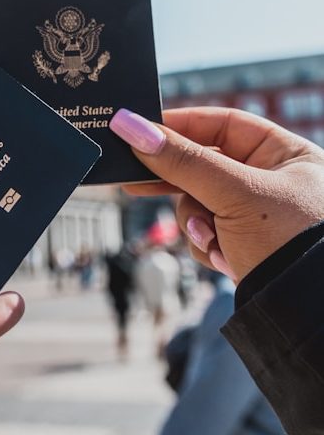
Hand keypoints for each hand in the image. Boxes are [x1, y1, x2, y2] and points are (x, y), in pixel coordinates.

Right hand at [109, 106, 323, 280]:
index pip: (223, 125)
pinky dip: (208, 245)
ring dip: (196, 223)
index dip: (181, 126)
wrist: (304, 310)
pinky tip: (225, 260)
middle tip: (134, 182)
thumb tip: (130, 126)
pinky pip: (206, 233)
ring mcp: (257, 215)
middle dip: (179, 184)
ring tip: (212, 240)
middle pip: (204, 166)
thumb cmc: (288, 241)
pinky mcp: (244, 244)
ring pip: (198, 203)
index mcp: (286, 154)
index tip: (139, 131)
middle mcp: (273, 180)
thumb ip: (182, 160)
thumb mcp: (233, 194)